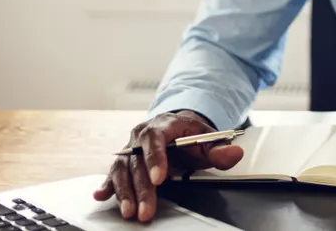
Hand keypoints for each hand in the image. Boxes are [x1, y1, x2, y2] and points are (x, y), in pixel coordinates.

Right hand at [92, 111, 243, 221]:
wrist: (176, 125)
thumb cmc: (190, 133)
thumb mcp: (208, 138)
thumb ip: (221, 149)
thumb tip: (235, 153)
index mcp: (163, 125)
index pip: (156, 139)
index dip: (155, 158)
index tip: (159, 178)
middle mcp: (141, 135)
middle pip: (138, 161)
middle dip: (142, 188)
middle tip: (146, 209)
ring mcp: (130, 148)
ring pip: (122, 169)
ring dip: (124, 191)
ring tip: (129, 211)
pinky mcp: (123, 161)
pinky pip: (112, 173)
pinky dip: (106, 185)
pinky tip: (101, 196)